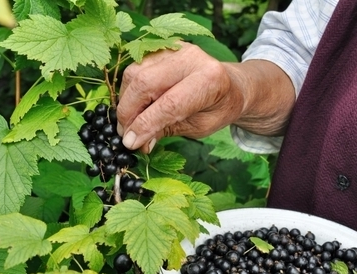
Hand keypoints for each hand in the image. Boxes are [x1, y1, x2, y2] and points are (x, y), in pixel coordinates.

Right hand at [116, 41, 245, 152]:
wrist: (230, 85)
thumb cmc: (217, 109)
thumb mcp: (198, 127)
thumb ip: (167, 130)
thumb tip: (137, 142)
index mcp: (210, 79)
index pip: (169, 104)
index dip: (145, 125)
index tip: (131, 143)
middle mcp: (190, 58)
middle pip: (145, 83)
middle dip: (129, 113)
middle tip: (126, 136)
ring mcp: (174, 48)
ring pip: (134, 74)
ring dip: (126, 103)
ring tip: (130, 123)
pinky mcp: (161, 48)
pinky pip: (134, 69)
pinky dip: (129, 92)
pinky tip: (135, 107)